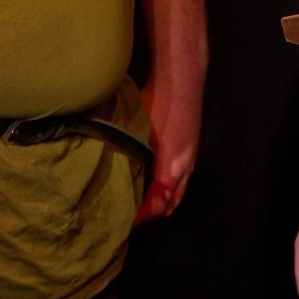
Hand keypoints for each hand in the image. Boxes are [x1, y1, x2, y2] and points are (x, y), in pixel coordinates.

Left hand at [134, 76, 200, 223]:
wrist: (181, 79)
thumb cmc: (156, 103)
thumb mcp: (137, 131)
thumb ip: (128, 154)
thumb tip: (107, 169)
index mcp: (171, 167)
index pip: (156, 204)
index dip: (140, 215)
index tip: (124, 219)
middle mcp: (184, 168)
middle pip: (171, 204)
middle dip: (152, 213)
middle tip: (131, 215)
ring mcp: (191, 159)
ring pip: (179, 192)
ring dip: (163, 202)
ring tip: (141, 204)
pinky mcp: (192, 149)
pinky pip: (183, 180)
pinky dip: (170, 188)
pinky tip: (156, 182)